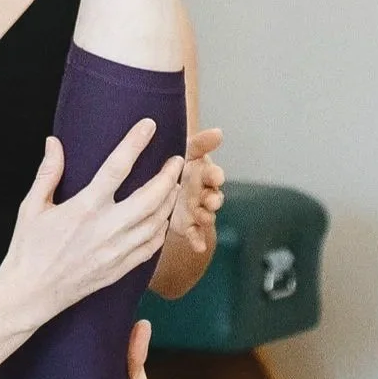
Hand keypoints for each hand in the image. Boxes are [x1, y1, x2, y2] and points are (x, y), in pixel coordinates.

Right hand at [0, 123, 181, 328]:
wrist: (29, 294)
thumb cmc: (27, 250)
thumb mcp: (31, 207)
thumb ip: (47, 173)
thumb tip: (54, 142)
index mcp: (84, 208)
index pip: (116, 167)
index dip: (135, 143)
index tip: (149, 125)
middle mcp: (106, 229)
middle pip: (150, 197)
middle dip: (168, 176)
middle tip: (176, 160)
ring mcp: (116, 252)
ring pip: (156, 222)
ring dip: (169, 201)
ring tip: (174, 186)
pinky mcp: (120, 269)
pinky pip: (151, 247)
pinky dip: (162, 230)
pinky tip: (163, 219)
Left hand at [168, 127, 224, 257]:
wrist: (159, 187)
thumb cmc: (177, 165)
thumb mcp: (186, 151)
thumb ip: (201, 143)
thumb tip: (218, 132)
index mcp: (204, 174)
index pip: (214, 174)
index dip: (215, 175)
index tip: (214, 175)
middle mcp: (204, 192)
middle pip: (214, 196)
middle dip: (214, 198)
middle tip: (210, 200)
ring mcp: (197, 210)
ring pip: (207, 215)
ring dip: (206, 217)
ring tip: (201, 216)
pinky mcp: (188, 225)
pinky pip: (195, 234)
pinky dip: (198, 240)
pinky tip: (198, 246)